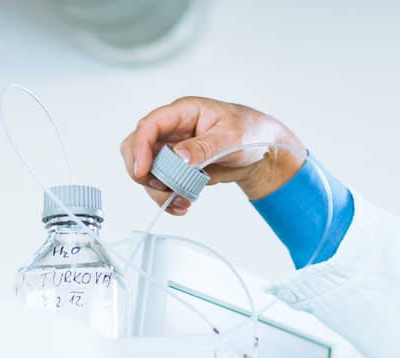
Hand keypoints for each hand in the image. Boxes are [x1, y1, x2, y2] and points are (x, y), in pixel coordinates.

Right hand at [118, 97, 305, 216]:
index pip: (150, 125)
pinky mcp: (177, 170)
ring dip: (158, 190)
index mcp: (183, 112)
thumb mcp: (231, 137)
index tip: (143, 171)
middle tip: (161, 188)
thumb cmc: (250, 132)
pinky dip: (167, 198)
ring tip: (181, 201)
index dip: (141, 147)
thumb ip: (203, 147)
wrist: (262, 153)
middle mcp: (173, 130)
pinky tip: (182, 204)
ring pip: (147, 171)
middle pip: (137, 147)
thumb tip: (178, 156)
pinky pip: (161, 185)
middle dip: (143, 171)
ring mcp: (173, 151)